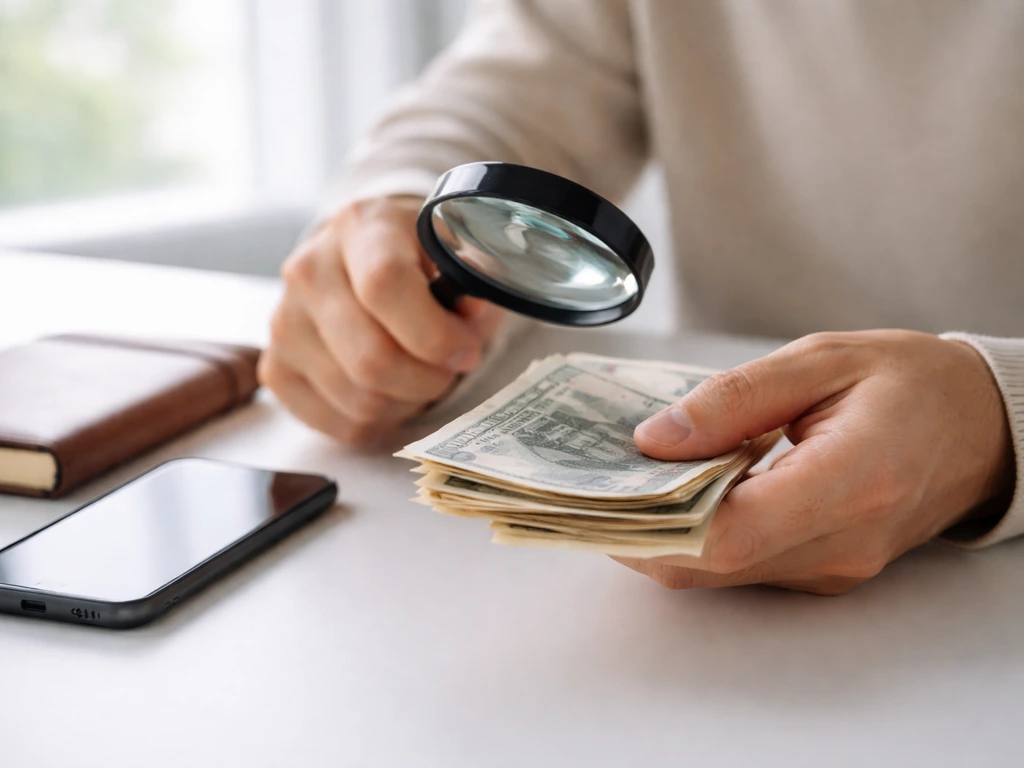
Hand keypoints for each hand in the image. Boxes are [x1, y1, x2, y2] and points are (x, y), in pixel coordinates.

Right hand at [259, 196, 505, 442]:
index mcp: (361, 226)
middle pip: (371, 357)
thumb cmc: (420, 260)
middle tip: (448, 370)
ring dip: (406, 402)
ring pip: (359, 399)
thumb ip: (471, 282)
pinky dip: (378, 420)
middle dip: (428, 379)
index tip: (466, 350)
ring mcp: (285, 322)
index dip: (435, 334)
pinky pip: (339, 423)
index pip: (385, 286)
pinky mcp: (276, 369)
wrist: (364, 258)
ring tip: (419, 376)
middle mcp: (310, 270)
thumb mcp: (454, 253)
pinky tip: (391, 391)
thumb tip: (471, 315)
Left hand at [618, 330, 1014, 594]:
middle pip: (712, 564)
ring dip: (666, 533)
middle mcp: (842, 541)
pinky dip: (701, 535)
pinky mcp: (826, 570)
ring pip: (721, 572)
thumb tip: (657, 438)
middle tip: (595, 483)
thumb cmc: (910, 383)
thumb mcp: (819, 360)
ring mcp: (835, 566)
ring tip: (628, 480)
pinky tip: (680, 491)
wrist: (980, 425)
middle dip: (642, 528)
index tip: (606, 491)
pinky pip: (745, 564)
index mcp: (849, 481)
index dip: (654, 523)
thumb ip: (734, 399)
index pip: (730, 532)